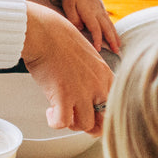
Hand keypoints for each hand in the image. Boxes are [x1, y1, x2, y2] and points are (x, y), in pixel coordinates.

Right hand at [22, 2, 112, 134]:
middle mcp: (97, 86)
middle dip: (90, 124)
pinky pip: (63, 123)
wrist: (44, 32)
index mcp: (105, 75)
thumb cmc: (60, 38)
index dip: (102, 112)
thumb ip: (92, 74)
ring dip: (71, 123)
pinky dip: (55, 122)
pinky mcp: (63, 97)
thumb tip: (84, 89)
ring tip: (60, 111)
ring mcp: (81, 92)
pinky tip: (50, 112)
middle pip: (104, 121)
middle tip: (76, 119)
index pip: (114, 104)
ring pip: (84, 125)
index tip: (90, 111)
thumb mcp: (87, 55)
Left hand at [58, 0, 120, 53]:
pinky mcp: (101, 9)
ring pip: (110, 25)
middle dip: (112, 40)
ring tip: (119, 46)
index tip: (98, 49)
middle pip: (107, 28)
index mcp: (89, 12)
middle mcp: (98, 12)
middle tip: (116, 51)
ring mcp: (101, 10)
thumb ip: (73, 18)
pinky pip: (109, 21)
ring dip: (115, 36)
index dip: (97, 39)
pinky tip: (115, 35)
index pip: (95, 29)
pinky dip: (113, 29)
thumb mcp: (68, 6)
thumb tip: (80, 29)